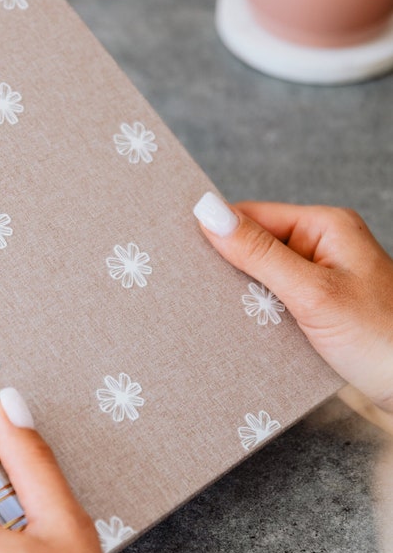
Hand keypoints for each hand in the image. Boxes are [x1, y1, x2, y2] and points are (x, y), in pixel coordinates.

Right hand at [194, 195, 392, 412]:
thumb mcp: (312, 292)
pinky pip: (273, 301)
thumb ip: (259, 253)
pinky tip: (239, 328)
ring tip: (212, 311)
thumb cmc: (382, 340)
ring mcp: (322, 278)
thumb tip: (208, 213)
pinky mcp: (319, 308)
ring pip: (260, 276)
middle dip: (226, 268)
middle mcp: (323, 246)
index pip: (251, 216)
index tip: (180, 252)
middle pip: (254, 245)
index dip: (216, 233)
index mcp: (325, 226)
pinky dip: (255, 314)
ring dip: (239, 295)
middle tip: (191, 289)